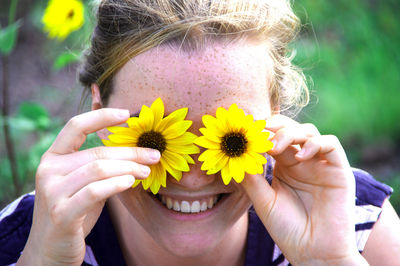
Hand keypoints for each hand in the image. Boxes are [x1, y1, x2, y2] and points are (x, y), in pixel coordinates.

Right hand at [17, 109, 159, 265]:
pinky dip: (116, 184)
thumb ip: (100, 166)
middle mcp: (49, 170)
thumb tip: (137, 151)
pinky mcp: (61, 213)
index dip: (101, 116)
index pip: (76, 126)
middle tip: (154, 155)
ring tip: (147, 171)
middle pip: (97, 152)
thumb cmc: (74, 212)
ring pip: (99, 169)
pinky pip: (95, 191)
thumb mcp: (84, 184)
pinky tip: (131, 182)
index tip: (127, 114)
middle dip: (130, 152)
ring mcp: (52, 192)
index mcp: (53, 157)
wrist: (50, 249)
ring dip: (129, 168)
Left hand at [241, 115, 367, 264]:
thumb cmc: (287, 229)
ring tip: (275, 147)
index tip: (245, 132)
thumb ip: (252, 178)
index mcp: (284, 167)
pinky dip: (315, 144)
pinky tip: (300, 156)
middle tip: (258, 131)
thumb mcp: (264, 201)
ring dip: (291, 133)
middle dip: (274, 127)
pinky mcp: (338, 171)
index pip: (273, 139)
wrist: (313, 253)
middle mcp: (302, 162)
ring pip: (309, 132)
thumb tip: (236, 154)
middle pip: (290, 130)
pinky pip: (331, 145)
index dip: (260, 133)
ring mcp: (320, 165)